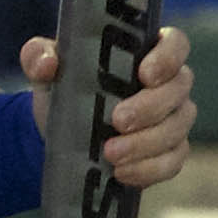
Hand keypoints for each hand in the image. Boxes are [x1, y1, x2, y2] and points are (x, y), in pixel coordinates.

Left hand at [18, 23, 195, 186]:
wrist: (58, 135)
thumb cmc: (62, 90)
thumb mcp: (44, 69)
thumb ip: (38, 56)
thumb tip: (47, 62)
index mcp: (146, 53)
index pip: (175, 44)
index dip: (167, 57)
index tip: (144, 74)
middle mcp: (168, 83)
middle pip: (179, 88)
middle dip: (150, 107)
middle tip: (117, 121)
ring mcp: (173, 119)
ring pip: (177, 128)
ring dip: (145, 143)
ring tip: (111, 153)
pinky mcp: (169, 153)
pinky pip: (172, 162)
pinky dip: (148, 169)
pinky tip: (122, 173)